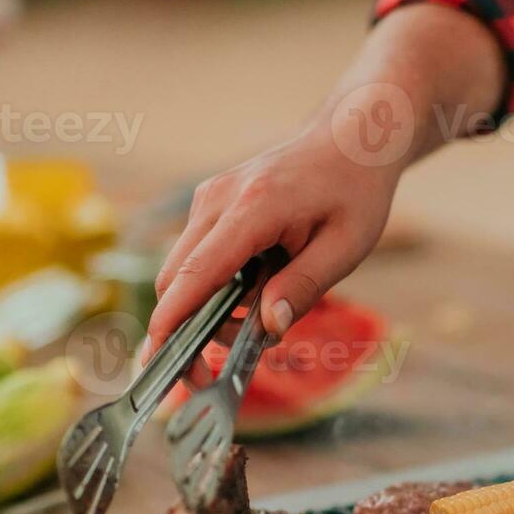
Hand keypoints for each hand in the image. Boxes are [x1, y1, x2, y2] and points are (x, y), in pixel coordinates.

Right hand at [145, 124, 401, 369]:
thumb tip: (269, 327)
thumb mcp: (345, 247)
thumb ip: (304, 287)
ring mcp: (209, 199)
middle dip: (184, 331)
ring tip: (256, 326)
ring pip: (181, 272)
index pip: (195, 274)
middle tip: (214, 371)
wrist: (349, 141)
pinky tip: (253, 296)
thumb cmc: (354, 192)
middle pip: (174, 279)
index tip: (159, 361)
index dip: (172, 323)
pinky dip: (212, 289)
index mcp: (253, 208)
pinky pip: (196, 258)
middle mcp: (217, 200)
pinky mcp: (210, 206)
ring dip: (204, 310)